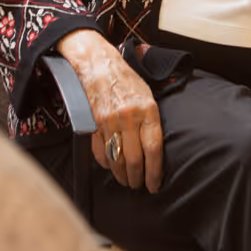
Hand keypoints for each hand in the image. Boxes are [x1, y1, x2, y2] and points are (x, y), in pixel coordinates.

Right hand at [58, 29, 163, 192]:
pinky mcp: (94, 124)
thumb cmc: (127, 80)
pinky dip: (106, 163)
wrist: (99, 64)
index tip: (155, 184)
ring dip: (122, 175)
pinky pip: (100, 152)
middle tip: (140, 186)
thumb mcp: (148, 95)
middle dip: (138, 178)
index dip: (155, 171)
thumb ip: (152, 121)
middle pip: (135, 159)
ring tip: (127, 181)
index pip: (153, 148)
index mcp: (147, 110)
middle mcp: (128, 117)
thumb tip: (155, 150)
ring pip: (117, 159)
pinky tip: (111, 167)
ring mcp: (109, 122)